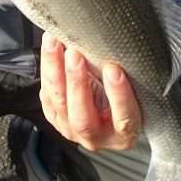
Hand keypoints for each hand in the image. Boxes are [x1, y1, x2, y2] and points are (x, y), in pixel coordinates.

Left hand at [39, 31, 141, 151]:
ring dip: (55, 71)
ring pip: (59, 104)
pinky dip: (47, 70)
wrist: (108, 114)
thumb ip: (124, 77)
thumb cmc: (126, 97)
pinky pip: (47, 97)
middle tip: (75, 54)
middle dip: (77, 83)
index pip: (123, 119)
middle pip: (83, 118)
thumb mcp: (134, 92)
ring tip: (55, 43)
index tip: (113, 70)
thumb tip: (114, 48)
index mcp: (123, 135)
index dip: (118, 95)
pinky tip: (49, 48)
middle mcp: (97, 137)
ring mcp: (73, 130)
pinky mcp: (56, 119)